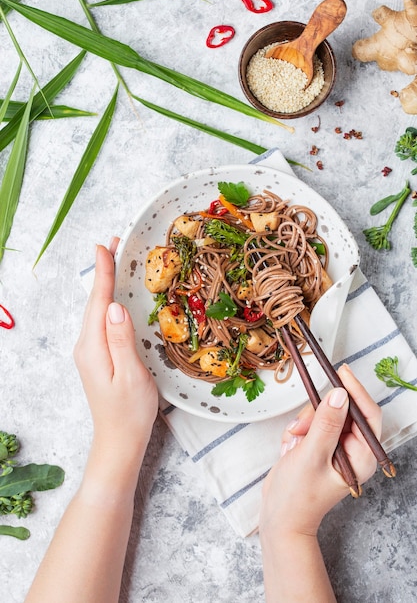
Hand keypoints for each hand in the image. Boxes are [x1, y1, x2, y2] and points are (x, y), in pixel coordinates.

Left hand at [74, 241, 158, 460]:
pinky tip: (115, 298)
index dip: (103, 273)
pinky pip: (101, 322)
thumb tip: (115, 306)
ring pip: (97, 311)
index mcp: (93, 348)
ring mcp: (89, 352)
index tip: (104, 247)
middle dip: (103, 272)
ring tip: (115, 263)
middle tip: (114, 244)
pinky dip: (107, 303)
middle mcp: (86, 347)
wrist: (119, 441)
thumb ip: (121, 340)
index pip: (98, 302)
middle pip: (94, 302)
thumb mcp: (132, 376)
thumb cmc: (130, 412)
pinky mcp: (97, 357)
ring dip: (105, 285)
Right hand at [259, 364, 381, 537]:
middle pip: (341, 411)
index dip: (356, 391)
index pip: (367, 415)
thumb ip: (326, 423)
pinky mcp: (319, 447)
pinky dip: (298, 432)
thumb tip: (340, 394)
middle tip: (301, 429)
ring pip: (322, 415)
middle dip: (317, 415)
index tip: (341, 371)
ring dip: (304, 425)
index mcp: (361, 457)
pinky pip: (310, 424)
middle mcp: (352, 451)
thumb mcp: (310, 456)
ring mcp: (335, 449)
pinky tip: (290, 449)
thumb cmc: (297, 496)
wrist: (278, 518)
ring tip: (293, 444)